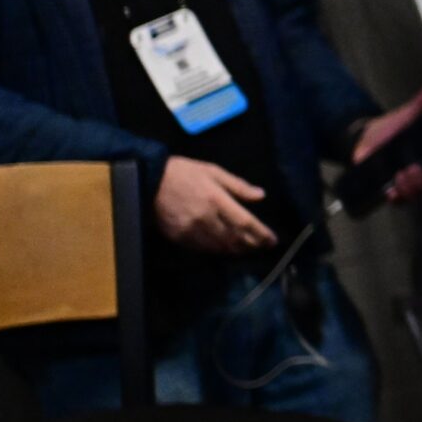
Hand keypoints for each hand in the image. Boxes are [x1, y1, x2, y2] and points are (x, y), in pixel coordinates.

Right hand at [156, 156, 277, 253]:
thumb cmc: (184, 172)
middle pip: (235, 238)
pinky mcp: (178, 237)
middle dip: (251, 245)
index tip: (272, 241)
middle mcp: (206, 218)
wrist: (149, 180)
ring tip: (247, 249)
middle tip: (261, 247)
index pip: (246, 223)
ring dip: (236, 250)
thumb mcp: (213, 171)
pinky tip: (224, 249)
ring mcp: (191, 230)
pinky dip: (216, 250)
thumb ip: (238, 186)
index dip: (262, 234)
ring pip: (220, 246)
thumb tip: (261, 195)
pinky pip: (202, 248)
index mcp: (217, 200)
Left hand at [348, 80, 421, 206]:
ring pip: (414, 198)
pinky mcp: (388, 189)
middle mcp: (418, 176)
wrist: (366, 136)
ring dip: (409, 191)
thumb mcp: (408, 114)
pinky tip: (391, 193)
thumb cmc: (391, 128)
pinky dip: (395, 200)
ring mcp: (403, 185)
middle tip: (411, 170)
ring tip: (399, 177)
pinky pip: (397, 202)